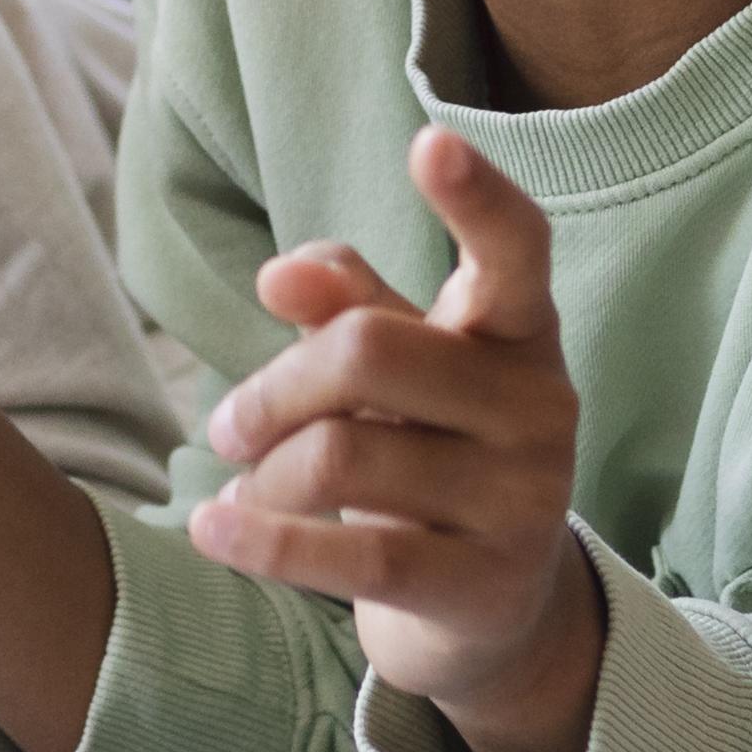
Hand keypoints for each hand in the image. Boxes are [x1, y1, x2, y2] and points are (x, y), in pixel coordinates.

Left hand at [192, 124, 599, 751]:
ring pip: (343, 457)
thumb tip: (284, 270)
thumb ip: (349, 306)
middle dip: (274, 387)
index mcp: (520, 333)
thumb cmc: (430, 452)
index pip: (516, 250)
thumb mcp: (398, 370)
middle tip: (228, 425)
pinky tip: (212, 529)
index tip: (429, 143)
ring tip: (244, 486)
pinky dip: (261, 540)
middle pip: (369, 353)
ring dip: (263, 473)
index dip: (475, 196)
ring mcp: (522, 500)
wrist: (489, 608)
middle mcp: (540, 406)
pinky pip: (351, 556)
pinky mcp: (482, 585)